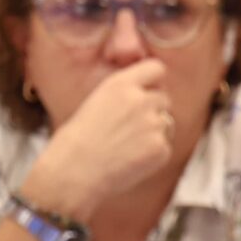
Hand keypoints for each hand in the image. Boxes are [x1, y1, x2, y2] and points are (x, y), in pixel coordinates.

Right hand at [19, 60, 176, 221]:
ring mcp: (153, 124)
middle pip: (164, 98)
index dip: (155, 82)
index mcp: (121, 84)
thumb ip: (124, 93)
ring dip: (154, 132)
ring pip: (166, 123)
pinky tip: (131, 160)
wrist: (73, 172)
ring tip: (127, 145)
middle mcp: (140, 100)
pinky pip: (165, 147)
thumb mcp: (97, 101)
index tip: (149, 91)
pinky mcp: (160, 148)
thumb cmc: (78, 141)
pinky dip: (153, 154)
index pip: (156, 68)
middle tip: (132, 128)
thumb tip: (149, 92)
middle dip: (154, 110)